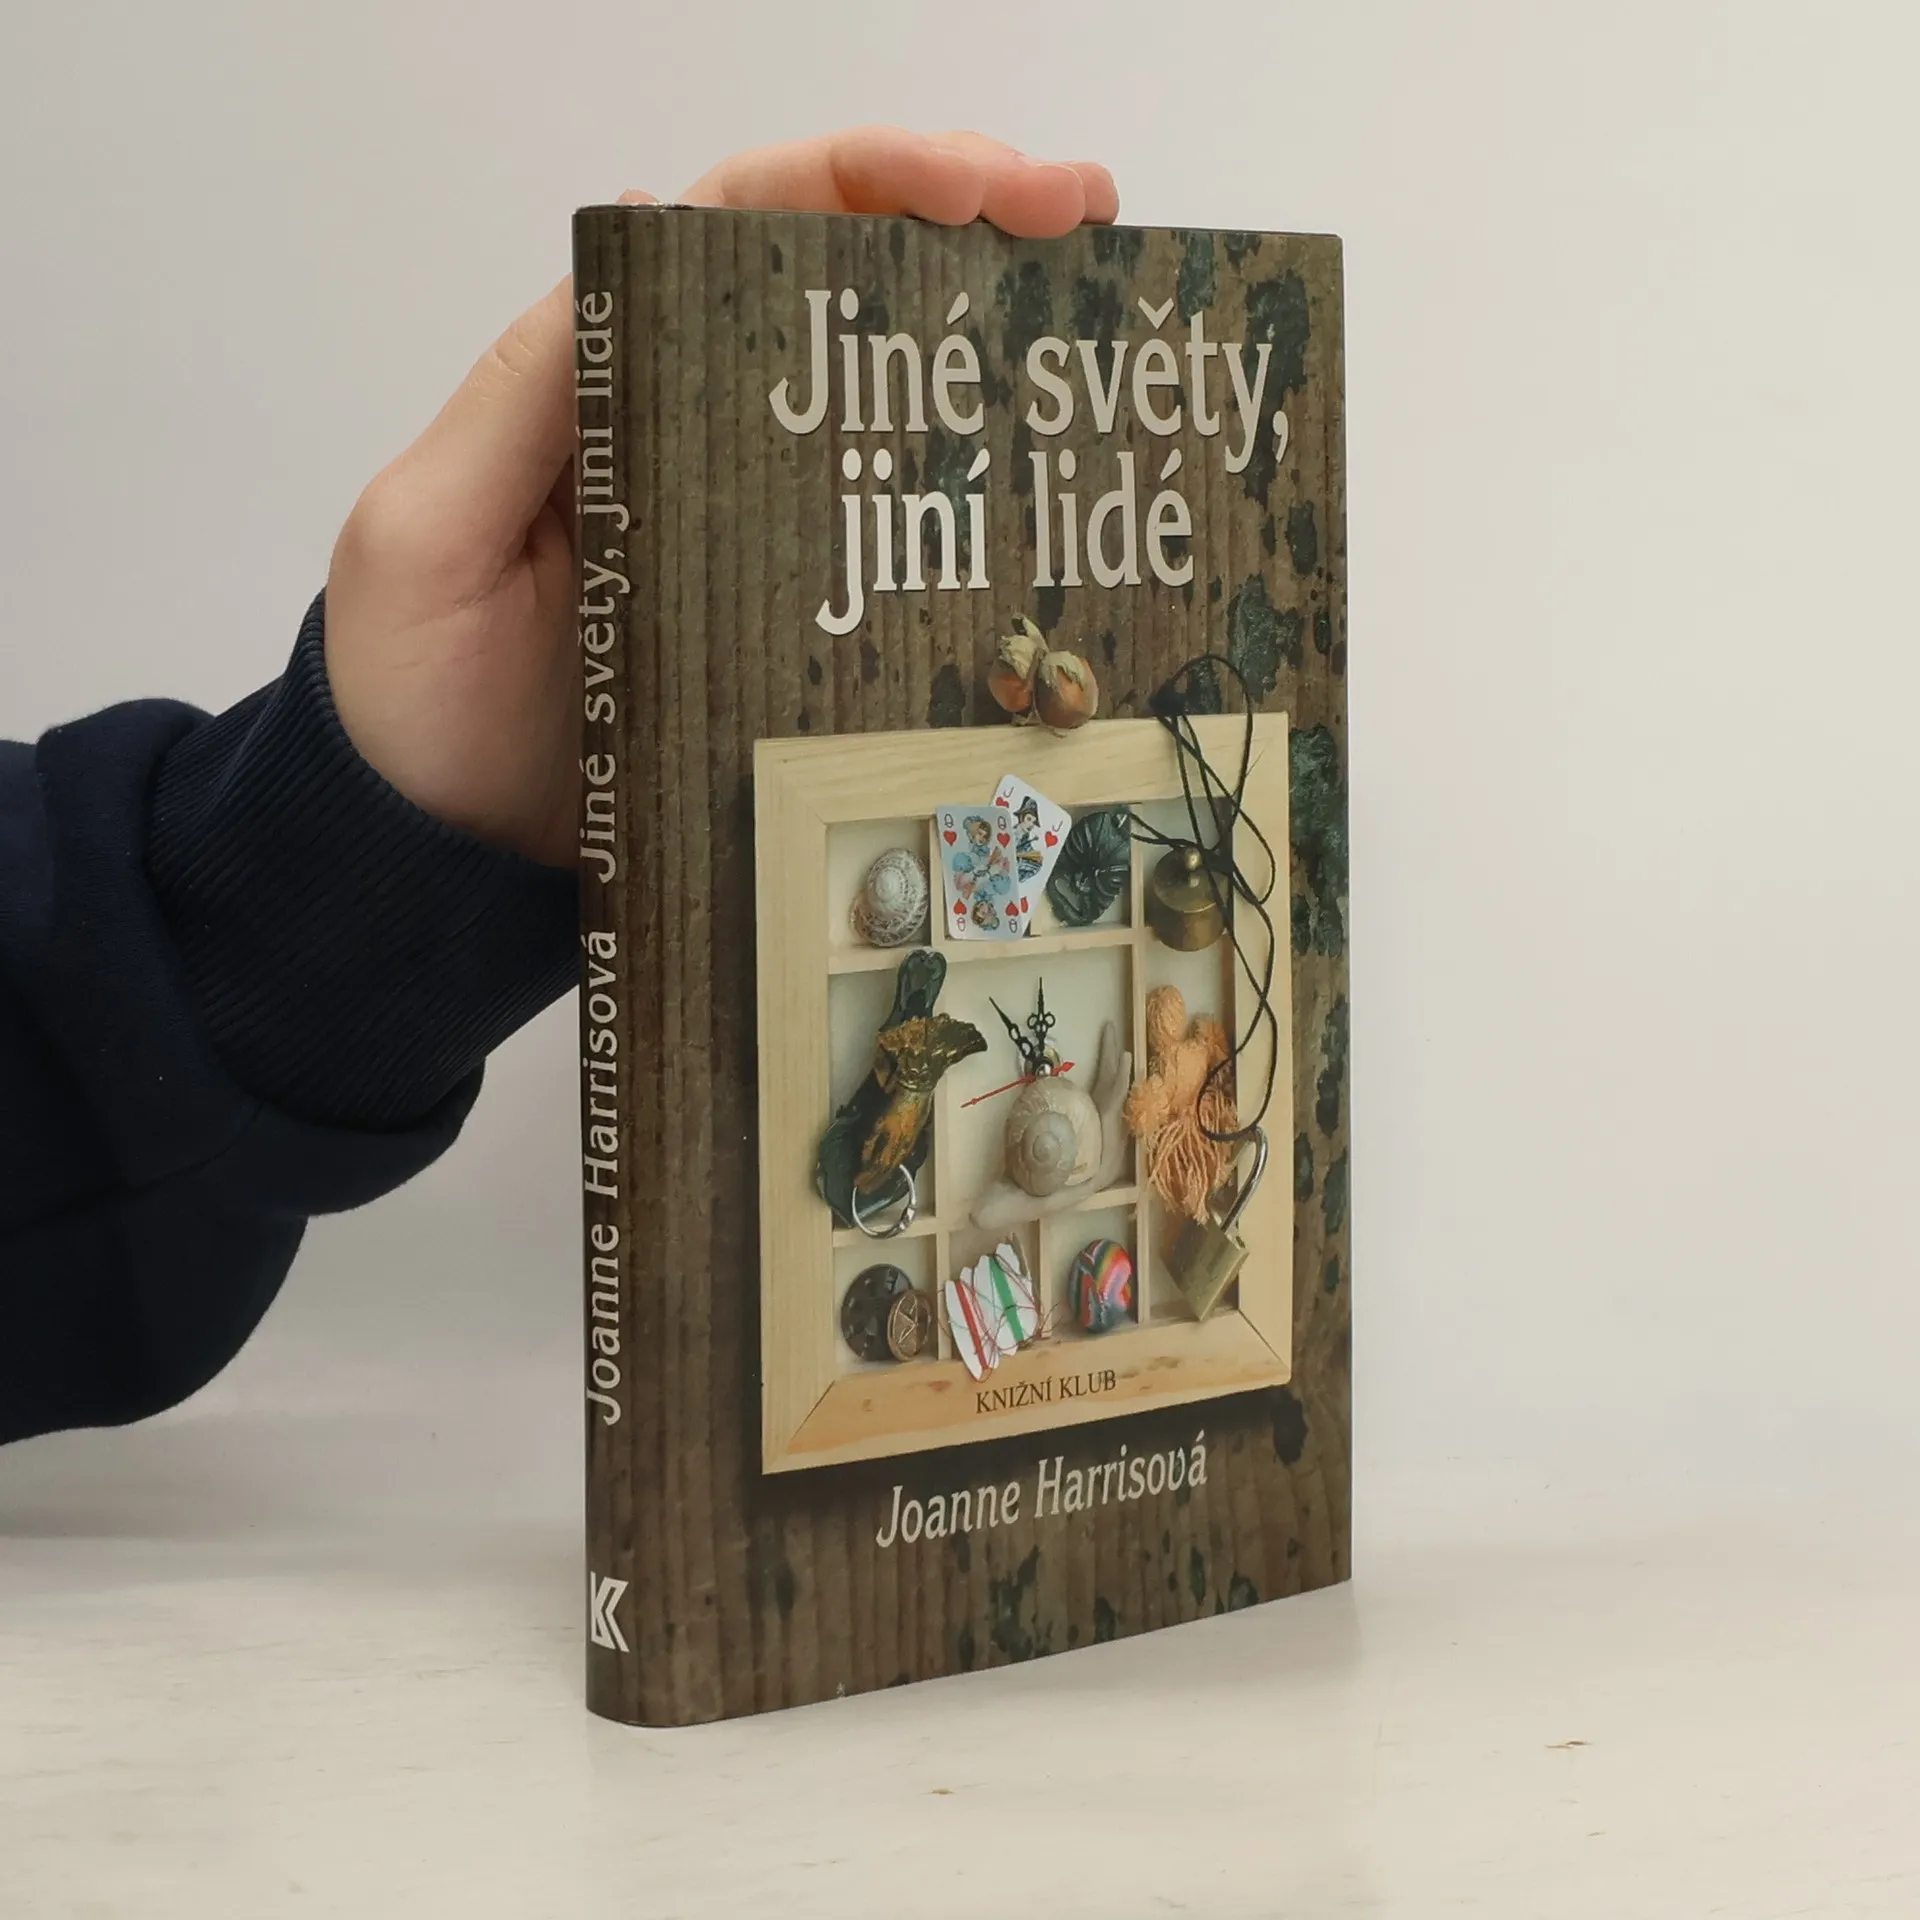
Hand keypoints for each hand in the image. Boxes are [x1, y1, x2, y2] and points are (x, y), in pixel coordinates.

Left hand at [324, 128, 1119, 866]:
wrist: (438, 846)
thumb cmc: (411, 692)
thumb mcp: (428, 532)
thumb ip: (522, 399)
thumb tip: (645, 229)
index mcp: (610, 370)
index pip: (746, 224)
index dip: (865, 180)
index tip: (979, 185)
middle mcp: (697, 423)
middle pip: (843, 281)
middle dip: (968, 221)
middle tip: (1087, 215)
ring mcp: (754, 523)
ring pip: (886, 394)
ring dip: (996, 335)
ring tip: (1105, 306)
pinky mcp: (792, 618)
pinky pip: (892, 535)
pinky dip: (975, 492)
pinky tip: (1051, 481)